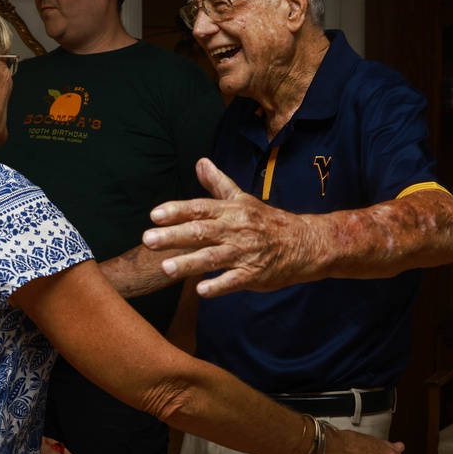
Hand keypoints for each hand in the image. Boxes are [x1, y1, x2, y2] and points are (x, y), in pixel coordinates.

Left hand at [143, 158, 317, 296]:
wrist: (305, 243)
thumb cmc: (268, 221)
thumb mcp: (242, 199)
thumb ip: (217, 184)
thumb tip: (200, 163)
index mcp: (231, 211)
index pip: (200, 208)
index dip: (177, 211)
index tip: (154, 214)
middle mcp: (235, 230)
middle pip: (201, 232)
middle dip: (173, 236)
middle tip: (148, 239)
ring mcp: (245, 253)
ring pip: (213, 258)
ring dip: (189, 263)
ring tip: (166, 268)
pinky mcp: (254, 274)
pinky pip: (234, 281)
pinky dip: (218, 285)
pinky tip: (201, 290)